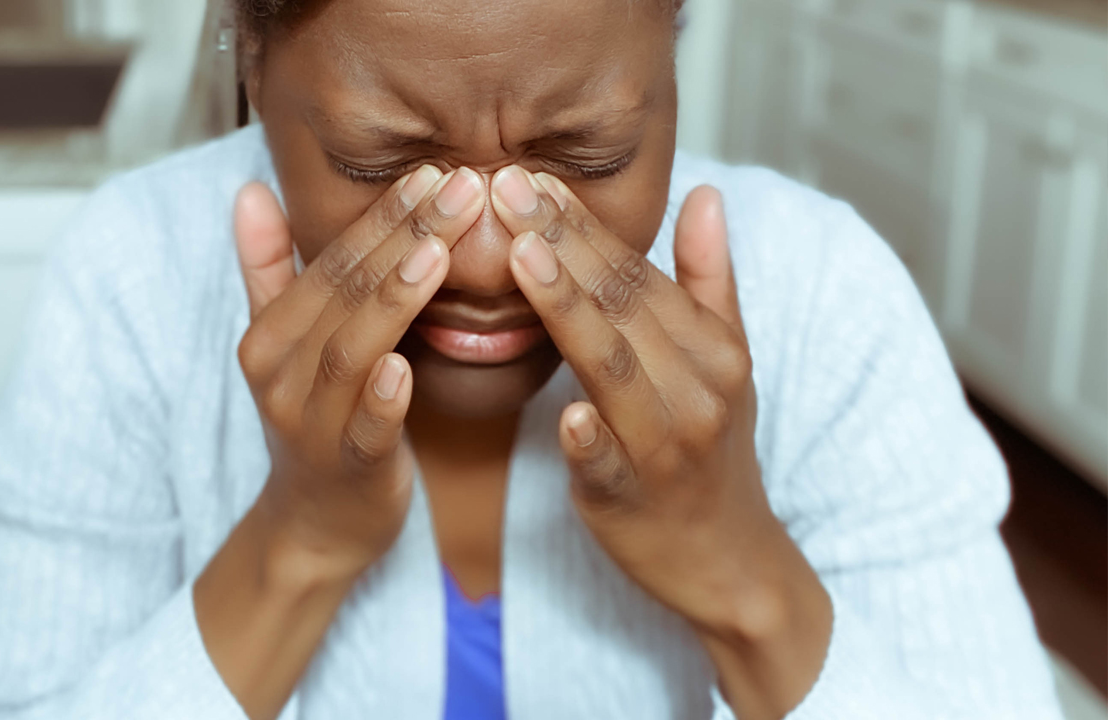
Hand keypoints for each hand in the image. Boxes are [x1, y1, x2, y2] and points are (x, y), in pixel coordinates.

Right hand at [195, 165, 486, 718]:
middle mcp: (281, 374)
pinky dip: (383, 398)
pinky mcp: (349, 469)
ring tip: (439, 252)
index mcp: (271, 336)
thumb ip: (269, 270)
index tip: (435, 171)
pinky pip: (366, 430)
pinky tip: (408, 368)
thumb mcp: (282, 346)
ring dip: (395, 299)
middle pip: (346, 294)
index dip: (382, 215)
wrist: (315, 525)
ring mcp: (311, 424)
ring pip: (353, 351)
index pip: (330, 262)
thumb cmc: (316, 421)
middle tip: (462, 187)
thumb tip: (248, 191)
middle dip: (404, 235)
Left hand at [490, 167, 830, 718]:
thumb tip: (706, 193)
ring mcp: (668, 448)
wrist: (727, 557)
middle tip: (507, 187)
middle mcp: (697, 390)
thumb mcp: (726, 361)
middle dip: (563, 244)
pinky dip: (588, 439)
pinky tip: (562, 413)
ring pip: (613, 370)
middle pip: (623, 306)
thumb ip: (710, 278)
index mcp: (712, 350)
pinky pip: (608, 465)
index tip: (533, 178)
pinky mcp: (633, 500)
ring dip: (569, 313)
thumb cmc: (711, 451)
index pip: (640, 275)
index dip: (586, 225)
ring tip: (521, 258)